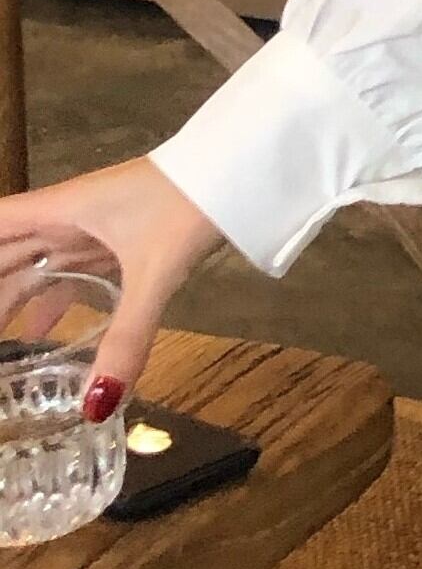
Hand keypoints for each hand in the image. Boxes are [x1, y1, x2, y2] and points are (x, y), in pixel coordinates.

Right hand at [0, 160, 221, 420]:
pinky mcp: (126, 236)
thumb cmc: (194, 200)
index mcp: (57, 212)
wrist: (249, 165)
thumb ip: (127, 336)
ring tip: (3, 343)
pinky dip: (57, 299)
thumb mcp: (155, 272)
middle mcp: (67, 217)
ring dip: (14, 301)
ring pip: (38, 267)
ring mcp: (97, 226)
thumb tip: (98, 403)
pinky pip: (75, 270)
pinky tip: (45, 330)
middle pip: (6, 257)